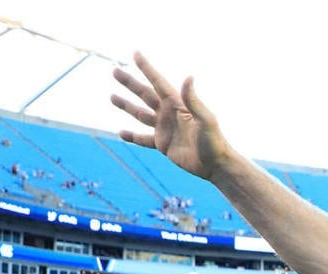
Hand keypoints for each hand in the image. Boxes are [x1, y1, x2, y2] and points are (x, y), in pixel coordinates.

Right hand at [111, 53, 234, 180]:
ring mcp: (165, 129)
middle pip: (145, 94)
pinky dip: (132, 136)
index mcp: (178, 104)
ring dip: (126, 105)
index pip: (158, 82)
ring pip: (140, 114)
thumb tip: (189, 77)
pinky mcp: (163, 144)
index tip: (135, 53)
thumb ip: (193, 100)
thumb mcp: (205, 119)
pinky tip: (121, 133)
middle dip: (130, 83)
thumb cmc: (214, 141)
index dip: (146, 68)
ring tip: (112, 96)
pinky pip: (143, 139)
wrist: (215, 165)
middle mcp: (169, 114)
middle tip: (114, 70)